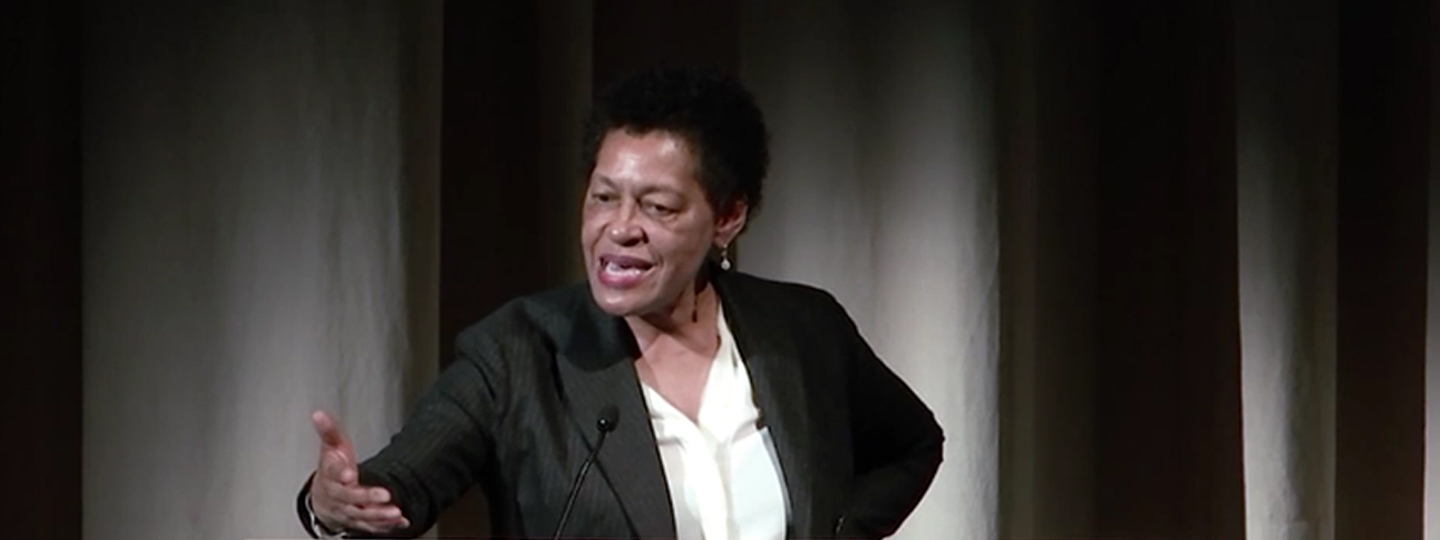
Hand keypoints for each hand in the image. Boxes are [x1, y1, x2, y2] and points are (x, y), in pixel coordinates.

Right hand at [309, 410, 410, 533]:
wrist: (323, 497)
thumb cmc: (331, 469)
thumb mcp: (330, 447)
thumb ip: (329, 431)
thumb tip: (319, 414)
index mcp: (330, 475)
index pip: (333, 473)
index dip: (340, 474)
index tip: (349, 474)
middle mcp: (339, 494)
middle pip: (350, 497)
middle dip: (367, 497)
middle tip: (384, 495)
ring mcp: (348, 509)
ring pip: (361, 515)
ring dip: (379, 515)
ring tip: (395, 512)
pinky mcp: (359, 519)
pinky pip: (371, 525)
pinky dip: (386, 526)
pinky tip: (400, 521)